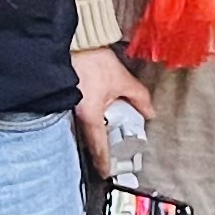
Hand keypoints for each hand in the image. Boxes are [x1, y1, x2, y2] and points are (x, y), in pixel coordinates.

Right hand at [71, 45, 152, 178]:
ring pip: (81, 127)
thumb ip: (138, 97)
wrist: (71, 41)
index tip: (106, 173)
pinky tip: (94, 114)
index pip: (99, 147)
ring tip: (104, 134)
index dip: (104, 162)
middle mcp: (75, 115)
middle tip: (107, 156)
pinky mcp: (63, 96)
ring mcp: (66, 106)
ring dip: (92, 133)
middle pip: (88, 139)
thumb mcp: (121, 80)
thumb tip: (150, 112)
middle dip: (99, 148)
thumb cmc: (91, 59)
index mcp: (90, 116)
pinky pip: (75, 114)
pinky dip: (86, 118)